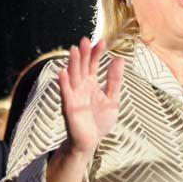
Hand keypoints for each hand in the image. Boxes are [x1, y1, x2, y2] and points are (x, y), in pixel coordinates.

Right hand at [58, 38, 124, 154]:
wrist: (90, 141)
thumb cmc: (99, 120)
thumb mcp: (112, 98)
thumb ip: (115, 80)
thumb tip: (119, 59)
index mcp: (91, 84)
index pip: (93, 65)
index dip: (96, 54)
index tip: (102, 41)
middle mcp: (81, 87)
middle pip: (82, 67)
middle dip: (84, 54)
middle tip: (86, 39)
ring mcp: (74, 96)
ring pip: (73, 77)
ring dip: (73, 63)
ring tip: (74, 50)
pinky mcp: (69, 107)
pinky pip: (66, 93)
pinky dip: (64, 83)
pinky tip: (62, 72)